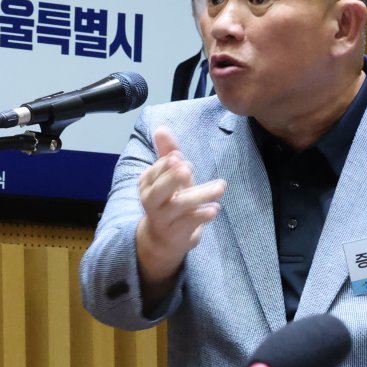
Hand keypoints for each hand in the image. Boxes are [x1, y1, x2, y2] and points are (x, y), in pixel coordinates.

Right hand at [134, 127, 226, 300]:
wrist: (163, 239)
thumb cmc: (169, 201)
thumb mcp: (169, 177)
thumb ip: (167, 153)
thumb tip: (161, 128)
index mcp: (147, 185)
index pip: (153, 172)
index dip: (166, 166)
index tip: (179, 158)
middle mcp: (151, 202)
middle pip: (159, 190)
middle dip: (172, 179)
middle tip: (187, 168)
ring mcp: (163, 219)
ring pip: (179, 207)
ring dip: (199, 196)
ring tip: (220, 188)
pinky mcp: (176, 234)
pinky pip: (188, 224)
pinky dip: (201, 216)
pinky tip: (214, 209)